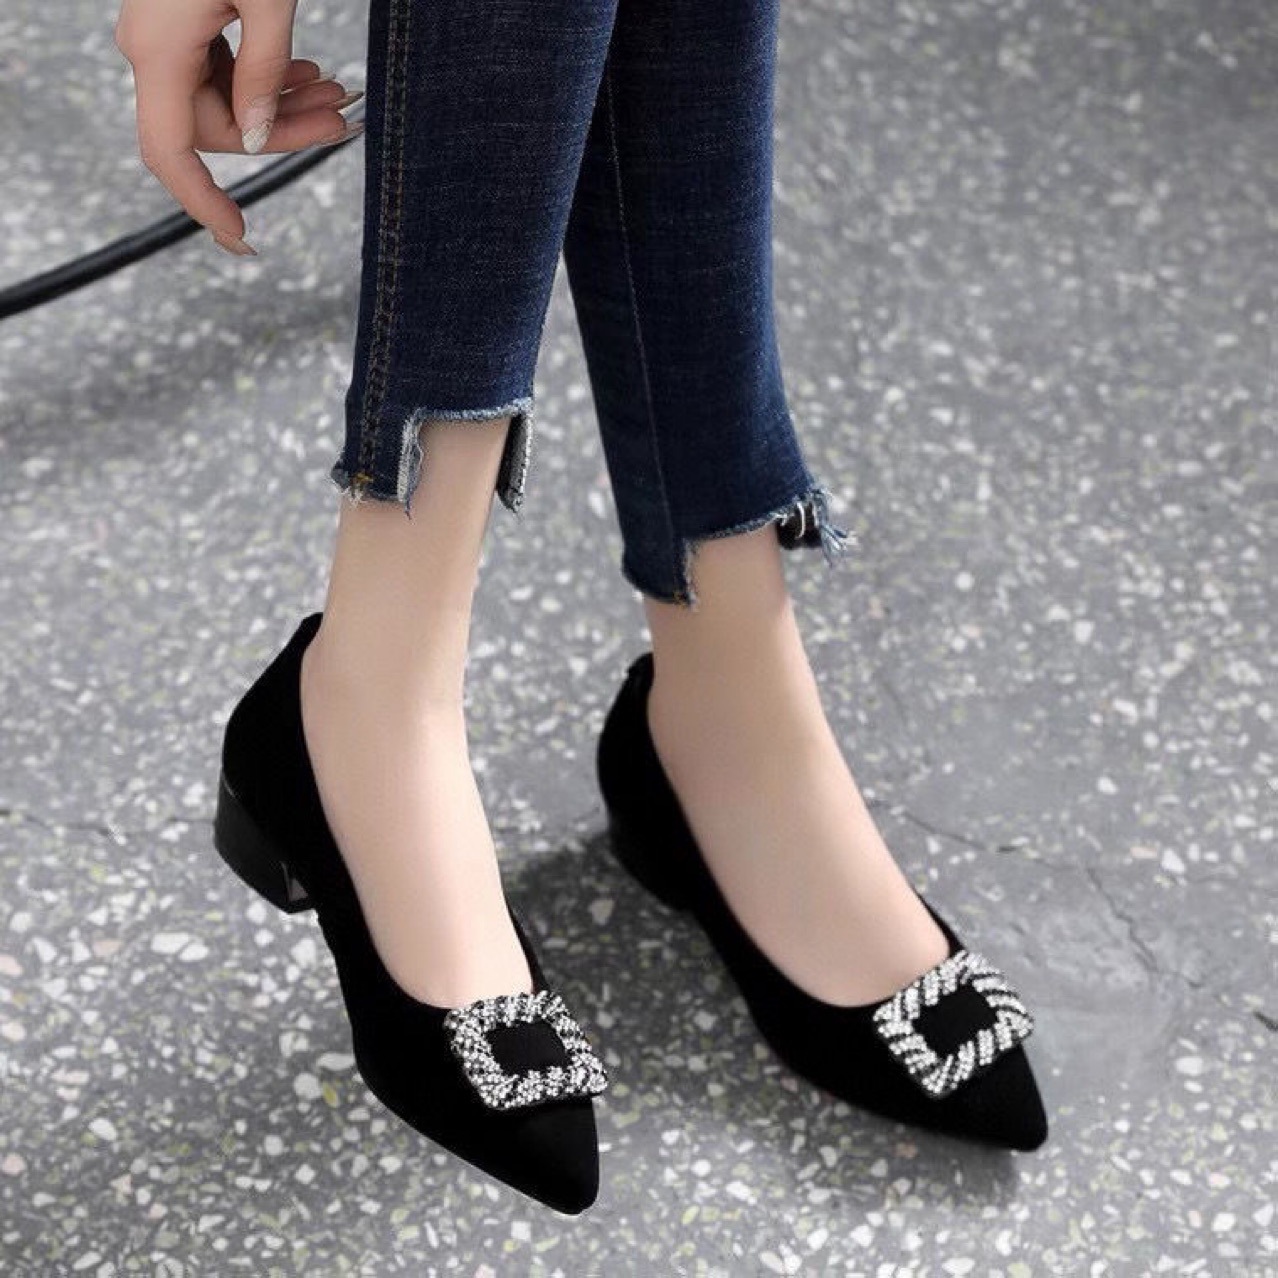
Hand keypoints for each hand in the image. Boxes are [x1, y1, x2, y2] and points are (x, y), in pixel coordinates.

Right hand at [114, 0, 363, 254]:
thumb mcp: (266, 0)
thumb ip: (264, 76)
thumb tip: (262, 140)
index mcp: (158, 51)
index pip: (170, 155)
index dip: (204, 206)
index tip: (244, 241)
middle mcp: (149, 48)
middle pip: (215, 127)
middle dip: (284, 132)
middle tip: (344, 118)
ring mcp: (162, 35)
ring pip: (226, 100)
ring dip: (284, 104)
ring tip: (339, 92)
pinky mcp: (181, 21)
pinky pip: (222, 69)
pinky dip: (267, 76)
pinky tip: (308, 71)